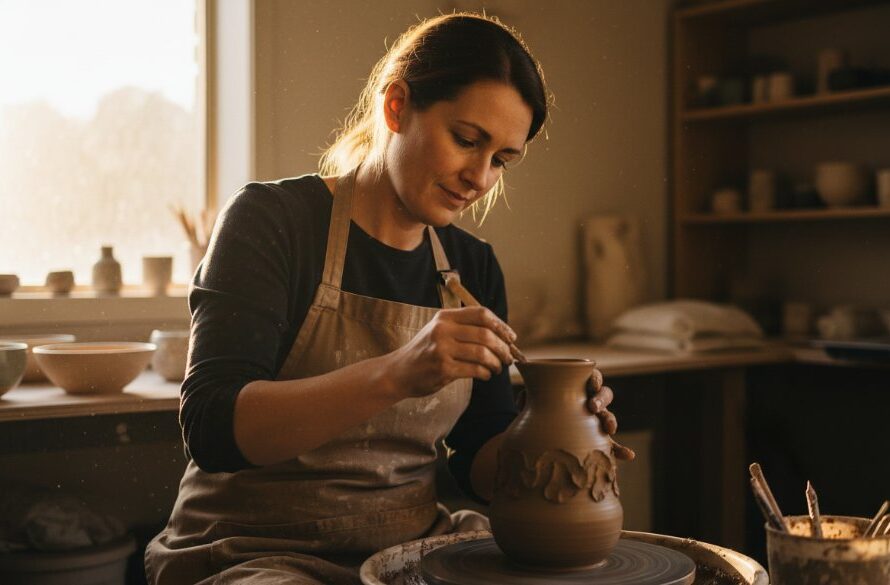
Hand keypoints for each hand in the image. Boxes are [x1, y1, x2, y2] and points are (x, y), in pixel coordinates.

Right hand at [383, 306, 515, 398]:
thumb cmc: (425, 351)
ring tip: (497, 368)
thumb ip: (464, 327)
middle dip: (503, 348)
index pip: (481, 314)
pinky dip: (485, 373)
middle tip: (508, 357)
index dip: (501, 325)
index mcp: (445, 317)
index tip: (511, 337)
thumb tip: (501, 334)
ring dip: (496, 363)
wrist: (399, 371)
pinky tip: (485, 375)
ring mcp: (442, 349)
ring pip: (482, 353)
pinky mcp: (442, 369)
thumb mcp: (439, 330)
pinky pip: (474, 370)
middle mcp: (443, 330)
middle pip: (486, 334)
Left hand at [515, 365, 635, 460]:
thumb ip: (528, 398)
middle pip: (604, 395)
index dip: (595, 379)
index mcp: (578, 386)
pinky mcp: (597, 440)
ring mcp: (595, 421)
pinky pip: (612, 446)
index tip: (592, 384)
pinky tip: (629, 455)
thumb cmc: (539, 408)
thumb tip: (522, 400)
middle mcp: (590, 401)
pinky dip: (621, 450)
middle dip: (601, 400)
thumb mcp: (532, 401)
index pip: (592, 377)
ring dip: (610, 420)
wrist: (541, 430)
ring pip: (609, 416)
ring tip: (609, 428)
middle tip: (592, 407)